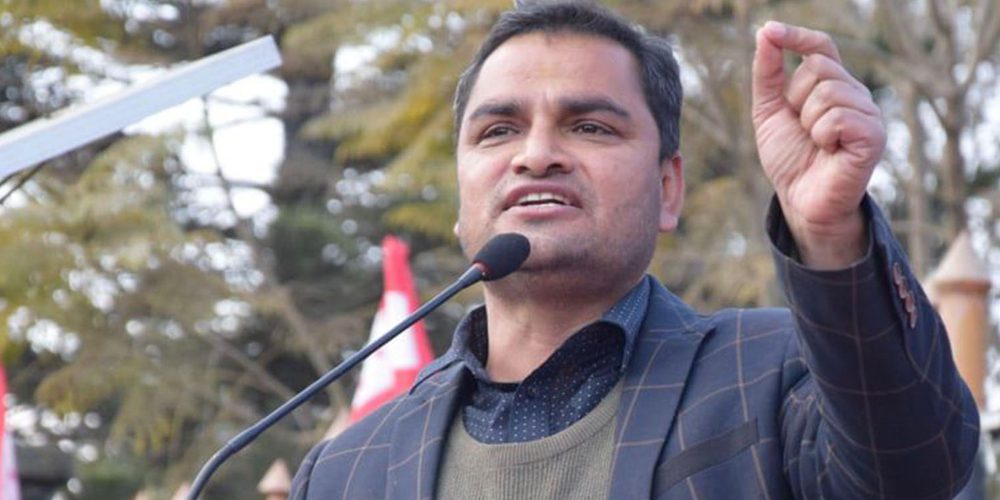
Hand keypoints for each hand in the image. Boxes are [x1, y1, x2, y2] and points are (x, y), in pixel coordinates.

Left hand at [752, 21, 885, 268]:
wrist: (800, 200)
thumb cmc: (789, 158)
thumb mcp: (768, 111)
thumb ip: (768, 73)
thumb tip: (766, 32)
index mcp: (833, 85)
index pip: (821, 47)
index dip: (797, 36)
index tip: (771, 31)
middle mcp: (855, 94)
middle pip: (818, 67)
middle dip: (796, 99)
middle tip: (802, 129)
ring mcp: (869, 114)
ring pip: (827, 92)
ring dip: (808, 122)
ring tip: (816, 144)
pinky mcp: (874, 136)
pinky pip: (838, 117)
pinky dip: (822, 136)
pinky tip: (829, 151)